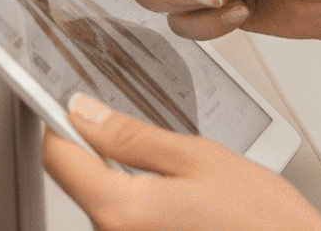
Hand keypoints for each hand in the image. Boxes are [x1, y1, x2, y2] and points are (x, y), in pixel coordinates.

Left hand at [42, 93, 320, 230]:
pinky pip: (129, 221)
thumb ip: (131, 136)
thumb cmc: (262, 220)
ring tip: (185, 180)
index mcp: (120, 211)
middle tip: (152, 138)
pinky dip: (146, 203)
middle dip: (103, 151)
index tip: (71, 101)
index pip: (59, 157)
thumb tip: (83, 113)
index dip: (60, 121)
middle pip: (81, 181)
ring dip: (129, 180)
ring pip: (107, 201)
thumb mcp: (197, 157)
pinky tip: (186, 202)